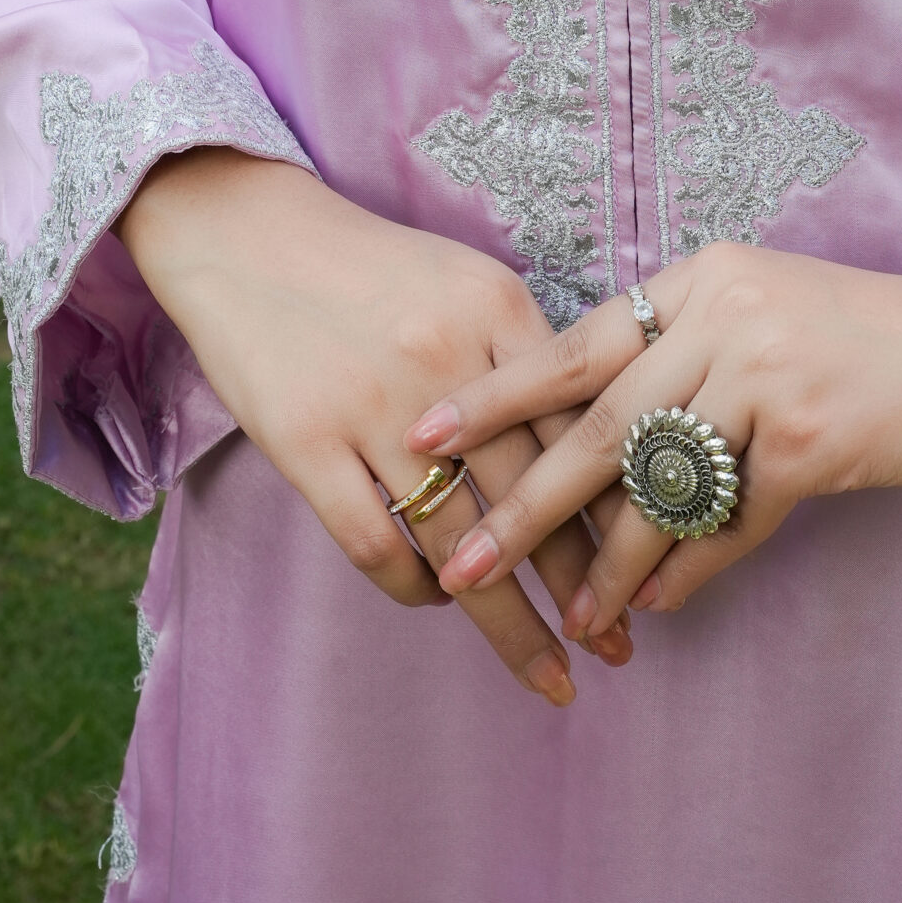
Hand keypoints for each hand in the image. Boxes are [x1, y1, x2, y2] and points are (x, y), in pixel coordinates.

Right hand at [117, 146, 630, 704]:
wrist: (248, 234)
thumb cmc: (373, 268)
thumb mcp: (469, 284)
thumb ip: (528, 357)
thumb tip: (591, 450)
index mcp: (498, 311)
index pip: (579, 430)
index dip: (621, 512)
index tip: (653, 568)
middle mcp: (444, 362)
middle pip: (531, 499)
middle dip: (582, 586)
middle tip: (618, 648)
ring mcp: (371, 407)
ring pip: (459, 542)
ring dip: (509, 619)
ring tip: (548, 668)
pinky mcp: (304, 442)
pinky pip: (375, 544)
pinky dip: (415, 587)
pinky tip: (439, 601)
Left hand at [406, 238, 901, 641]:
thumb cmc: (852, 335)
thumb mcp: (754, 312)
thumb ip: (675, 355)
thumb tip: (590, 435)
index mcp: (698, 279)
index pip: (575, 343)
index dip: (498, 395)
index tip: (424, 433)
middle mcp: (722, 317)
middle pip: (598, 422)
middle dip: (525, 499)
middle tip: (463, 555)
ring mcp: (766, 376)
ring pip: (659, 485)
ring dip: (608, 559)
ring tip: (567, 612)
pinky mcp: (809, 440)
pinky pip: (729, 520)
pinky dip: (693, 567)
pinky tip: (661, 605)